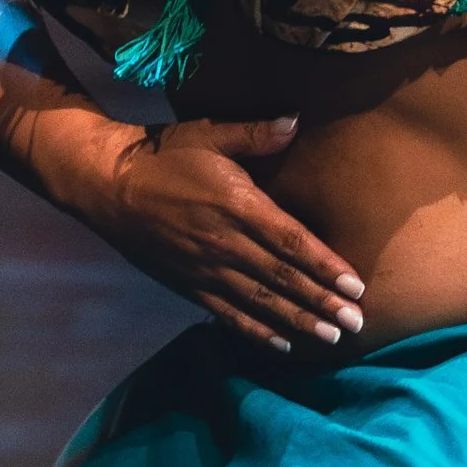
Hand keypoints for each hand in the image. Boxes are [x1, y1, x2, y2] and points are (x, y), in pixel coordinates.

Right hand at [89, 115, 366, 355]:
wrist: (110, 186)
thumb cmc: (165, 156)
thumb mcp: (209, 135)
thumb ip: (255, 134)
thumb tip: (295, 120)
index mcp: (238, 207)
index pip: (292, 242)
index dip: (325, 265)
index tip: (355, 285)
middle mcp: (226, 244)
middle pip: (283, 278)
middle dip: (321, 303)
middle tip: (356, 323)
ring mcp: (207, 270)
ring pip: (261, 302)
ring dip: (297, 322)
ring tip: (331, 338)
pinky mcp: (189, 286)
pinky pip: (228, 315)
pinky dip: (256, 332)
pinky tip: (282, 346)